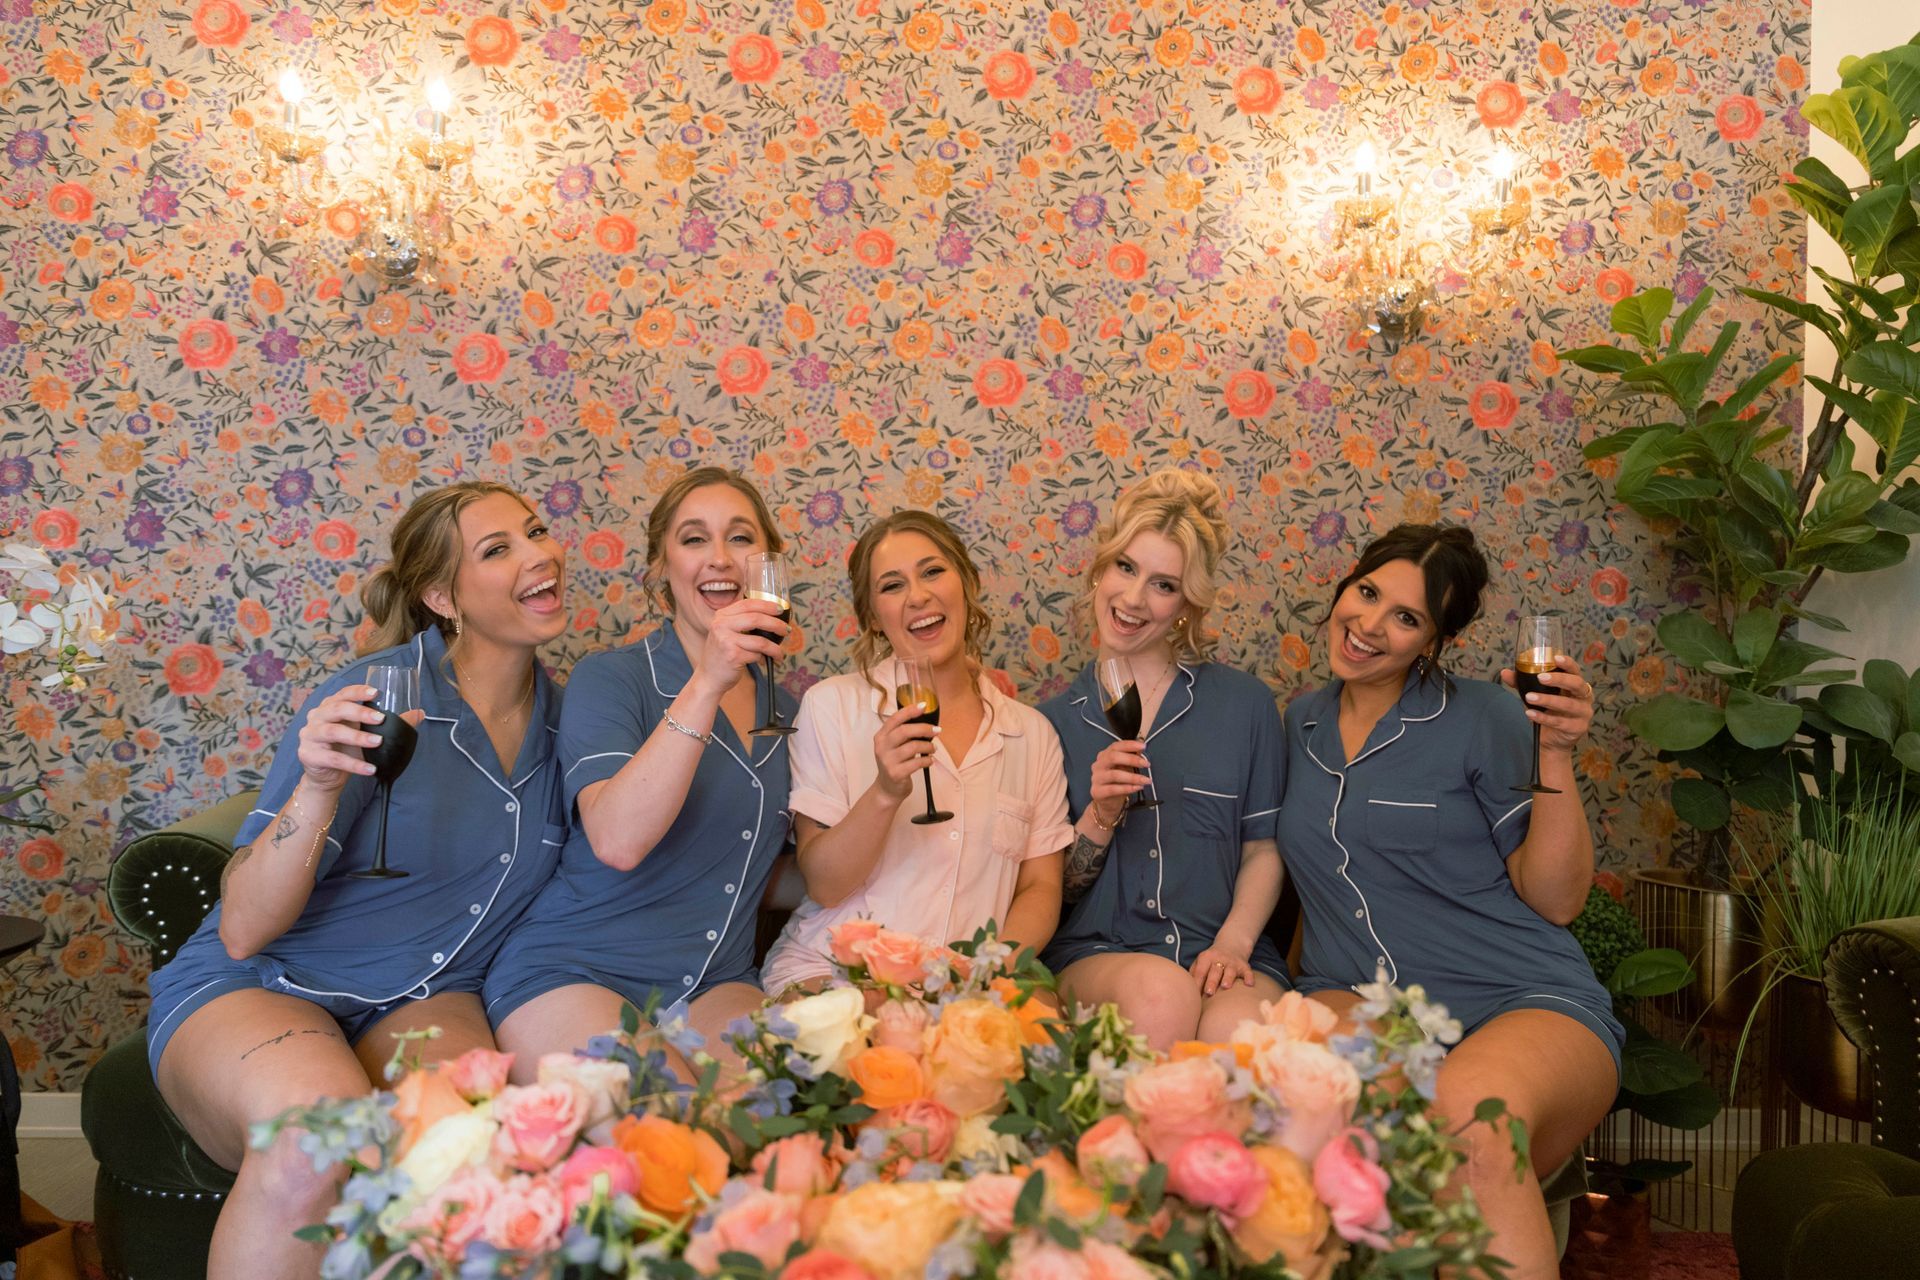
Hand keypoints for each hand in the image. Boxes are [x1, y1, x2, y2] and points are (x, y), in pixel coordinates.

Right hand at [297, 686, 422, 791]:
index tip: (376, 692)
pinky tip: (370, 768)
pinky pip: (333, 759)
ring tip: (378, 742)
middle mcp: (317, 717)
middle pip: (337, 709)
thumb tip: (420, 713)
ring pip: (333, 732)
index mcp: (330, 706)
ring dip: (357, 737)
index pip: (343, 693)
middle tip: (380, 719)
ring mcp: (310, 735)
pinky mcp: (309, 755)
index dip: (358, 691)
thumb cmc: (347, 748)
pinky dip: (353, 764)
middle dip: (360, 712)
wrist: (327, 776)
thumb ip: (391, 722)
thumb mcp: (367, 732)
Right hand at [696, 598, 787, 690]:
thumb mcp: (726, 632)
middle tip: (786, 630)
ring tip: (780, 653)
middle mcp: (721, 626)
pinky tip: (765, 662)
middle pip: (756, 619)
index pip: (748, 604)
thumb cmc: (722, 654)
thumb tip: (772, 616)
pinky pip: (757, 655)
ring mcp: (726, 641)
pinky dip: (765, 659)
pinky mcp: (733, 656)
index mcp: (721, 616)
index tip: (781, 609)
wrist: (709, 677)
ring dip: (775, 648)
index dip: (767, 605)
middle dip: (776, 624)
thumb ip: (741, 621)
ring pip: (761, 641)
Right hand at [871, 701, 938, 800]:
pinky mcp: (896, 773)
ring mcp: (887, 761)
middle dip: (924, 729)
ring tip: (933, 749)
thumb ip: (903, 733)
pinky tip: (930, 761)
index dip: (909, 711)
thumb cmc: (895, 763)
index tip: (923, 706)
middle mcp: (881, 747)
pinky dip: (927, 760)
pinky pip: (917, 763)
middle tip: (937, 730)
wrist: (888, 789)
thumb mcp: (894, 746)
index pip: (895, 719)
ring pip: (913, 747)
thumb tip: (925, 720)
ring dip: (928, 747)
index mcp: (881, 736)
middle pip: (905, 731)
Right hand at [1089, 738, 1148, 823]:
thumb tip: (1141, 746)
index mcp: (1104, 756)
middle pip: (1113, 758)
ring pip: (1115, 775)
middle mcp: (1098, 765)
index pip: (1115, 746)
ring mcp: (1096, 778)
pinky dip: (1128, 788)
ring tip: (1146, 780)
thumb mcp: (1126, 768)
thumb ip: (1132, 757)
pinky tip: (1137, 787)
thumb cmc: (1118, 782)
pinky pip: (1113, 789)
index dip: (1130, 745)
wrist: (1108, 802)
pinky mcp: (1097, 792)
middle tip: (1146, 764)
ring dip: (1133, 777)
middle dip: (1132, 759)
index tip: (1143, 746)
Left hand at [1190, 942, 1254, 996]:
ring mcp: (1232, 962)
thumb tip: (1185, 989)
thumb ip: (1193, 974)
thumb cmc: (1212, 960)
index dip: (1197, 982)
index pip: (1200, 971)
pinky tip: (1249, 984)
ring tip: (1226, 986)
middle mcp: (1219, 959)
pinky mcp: (1244, 966)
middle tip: (1209, 992)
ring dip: (1228, 978)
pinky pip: (1247, 971)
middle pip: (1215, 971)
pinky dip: (1249, 977)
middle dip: (1212, 981)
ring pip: (1230, 970)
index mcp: (1206, 958)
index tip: (1194, 995)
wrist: (1231, 945)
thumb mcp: (1201, 962)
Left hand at [1500, 653, 1593, 752]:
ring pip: (1568, 704)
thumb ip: (1523, 683)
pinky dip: (1544, 718)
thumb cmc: (1548, 712)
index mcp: (1576, 685)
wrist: (1552, 741)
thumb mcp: (1536, 695)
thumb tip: (1505, 672)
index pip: (1575, 670)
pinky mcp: (1578, 728)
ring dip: (1547, 700)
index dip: (1568, 663)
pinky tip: (1530, 714)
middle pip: (1577, 684)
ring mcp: (1583, 713)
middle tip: (1541, 678)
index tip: (1556, 658)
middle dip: (1559, 679)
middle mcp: (1584, 697)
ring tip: (1529, 697)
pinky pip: (1561, 722)